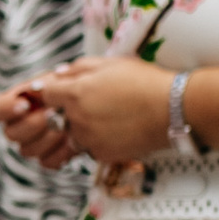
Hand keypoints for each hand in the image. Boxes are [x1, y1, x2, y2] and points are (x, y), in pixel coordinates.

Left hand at [0, 55, 175, 167]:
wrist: (174, 109)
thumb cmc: (145, 82)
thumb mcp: (111, 64)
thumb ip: (78, 69)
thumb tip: (56, 75)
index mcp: (75, 93)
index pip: (43, 95)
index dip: (48, 93)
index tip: (54, 93)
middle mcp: (77, 118)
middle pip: (52, 120)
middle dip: (58, 115)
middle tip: (79, 108)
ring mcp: (88, 139)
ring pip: (69, 138)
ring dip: (76, 131)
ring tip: (100, 119)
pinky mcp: (101, 155)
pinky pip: (88, 150)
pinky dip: (96, 142)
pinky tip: (115, 130)